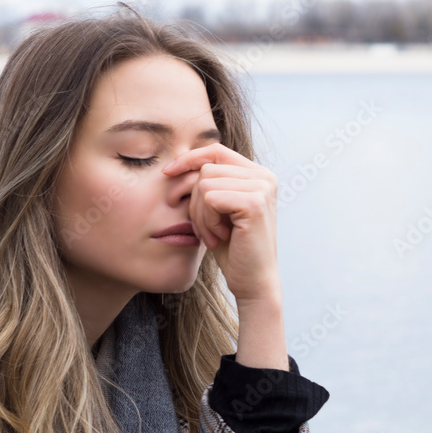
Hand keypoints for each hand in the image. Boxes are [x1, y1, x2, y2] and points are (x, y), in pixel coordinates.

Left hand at [162, 143, 280, 303]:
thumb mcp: (218, 210)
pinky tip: (220, 237)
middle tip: (206, 230)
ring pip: (205, 184)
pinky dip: (207, 221)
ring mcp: (262, 188)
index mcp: (258, 175)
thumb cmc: (232, 248)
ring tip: (215, 235)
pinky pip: (210, 198)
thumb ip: (209, 184)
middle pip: (206, 169)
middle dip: (195, 201)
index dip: (189, 158)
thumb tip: (177, 162)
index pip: (216, 151)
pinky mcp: (254, 202)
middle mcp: (264, 177)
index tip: (167, 172)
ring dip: (201, 215)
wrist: (252, 281)